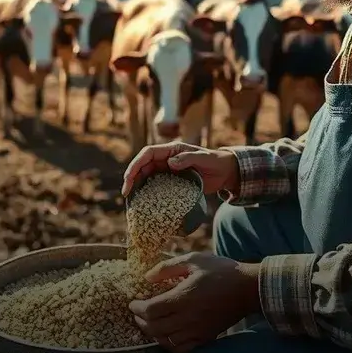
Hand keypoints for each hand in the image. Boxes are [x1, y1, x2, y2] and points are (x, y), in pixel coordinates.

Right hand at [121, 141, 239, 196]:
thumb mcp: (204, 158)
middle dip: (132, 177)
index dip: (136, 164)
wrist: (225, 171)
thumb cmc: (215, 162)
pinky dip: (147, 192)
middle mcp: (167, 158)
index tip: (129, 177)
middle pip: (143, 165)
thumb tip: (170, 163)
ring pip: (147, 176)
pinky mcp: (171, 181)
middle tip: (126, 193)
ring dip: (137, 186)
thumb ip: (188, 159)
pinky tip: (143, 203)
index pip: (148, 153)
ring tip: (131, 199)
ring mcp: (168, 170)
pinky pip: (155, 185)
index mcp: (172, 150)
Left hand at [129, 252, 260, 352]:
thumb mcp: (194, 260)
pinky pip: (181, 349)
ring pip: (166, 341)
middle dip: (141, 321)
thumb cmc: (221, 270)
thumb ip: (168, 267)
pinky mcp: (205, 337)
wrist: (248, 288)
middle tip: (137, 312)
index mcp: (184, 297)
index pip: (151, 310)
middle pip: (154, 328)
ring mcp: (197, 330)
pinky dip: (169, 344)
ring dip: (153, 333)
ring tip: (149, 323)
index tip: (133, 302)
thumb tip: (147, 277)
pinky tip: (167, 334)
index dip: (137, 308)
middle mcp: (188, 317)